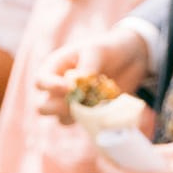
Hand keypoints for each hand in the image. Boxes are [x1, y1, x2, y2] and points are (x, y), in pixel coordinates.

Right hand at [35, 28, 149, 125]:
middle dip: (57, 107)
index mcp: (55, 67)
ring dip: (78, 115)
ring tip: (98, 101)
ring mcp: (72, 102)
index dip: (51, 87)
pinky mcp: (88, 113)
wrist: (131, 59)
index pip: (41, 81)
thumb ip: (85, 68)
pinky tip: (107, 108)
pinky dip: (94, 119)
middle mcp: (59, 87)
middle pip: (43, 106)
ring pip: (62, 119)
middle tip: (79, 100)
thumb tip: (74, 87)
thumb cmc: (108, 49)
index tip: (68, 87)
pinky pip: (84, 123)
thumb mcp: (97, 51)